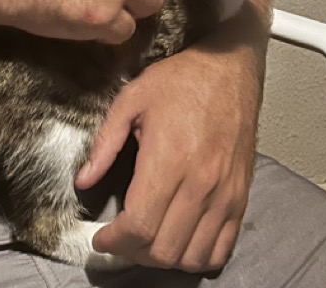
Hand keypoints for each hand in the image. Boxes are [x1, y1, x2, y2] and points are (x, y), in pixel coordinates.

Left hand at [75, 41, 260, 272]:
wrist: (229, 66)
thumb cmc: (182, 79)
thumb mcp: (132, 97)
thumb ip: (105, 142)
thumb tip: (84, 180)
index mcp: (170, 157)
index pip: (140, 225)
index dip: (114, 241)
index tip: (101, 238)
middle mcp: (201, 182)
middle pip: (164, 249)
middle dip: (134, 252)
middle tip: (121, 238)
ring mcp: (224, 193)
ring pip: (192, 257)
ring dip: (164, 259)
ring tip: (147, 241)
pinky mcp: (240, 196)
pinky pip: (222, 249)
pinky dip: (198, 256)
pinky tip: (180, 239)